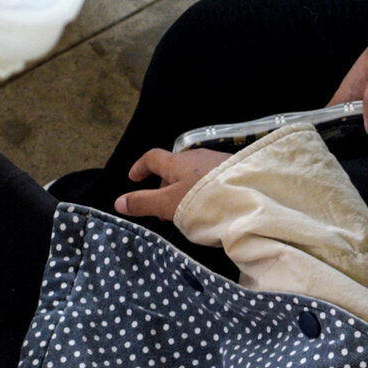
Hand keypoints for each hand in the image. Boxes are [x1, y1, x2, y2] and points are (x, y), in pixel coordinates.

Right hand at [113, 148, 229, 222]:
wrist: (249, 198)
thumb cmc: (203, 200)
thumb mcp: (169, 205)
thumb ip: (144, 203)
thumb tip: (118, 202)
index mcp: (176, 162)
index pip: (152, 158)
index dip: (140, 167)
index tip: (133, 179)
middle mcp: (196, 157)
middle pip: (173, 167)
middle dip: (164, 185)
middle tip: (163, 209)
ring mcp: (217, 161)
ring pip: (193, 173)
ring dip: (184, 189)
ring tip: (186, 211)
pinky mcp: (235, 170)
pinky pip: (210, 177)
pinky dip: (201, 189)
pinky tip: (209, 205)